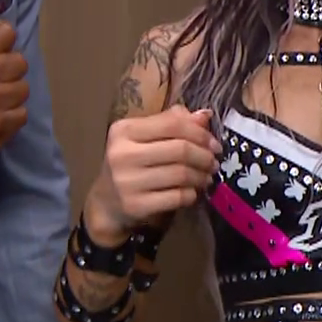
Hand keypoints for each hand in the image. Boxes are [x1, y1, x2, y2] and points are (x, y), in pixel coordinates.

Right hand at [85, 105, 222, 242]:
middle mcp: (122, 154)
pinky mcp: (136, 205)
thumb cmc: (132, 163)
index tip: (214, 143)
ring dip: (201, 176)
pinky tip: (192, 191)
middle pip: (180, 150)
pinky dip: (191, 194)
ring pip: (181, 174)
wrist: (108, 202)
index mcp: (124, 131)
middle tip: (213, 162)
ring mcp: (127, 182)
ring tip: (207, 176)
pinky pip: (177, 197)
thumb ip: (172, 123)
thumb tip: (204, 116)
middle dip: (204, 156)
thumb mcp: (144, 138)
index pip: (172, 124)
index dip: (200, 133)